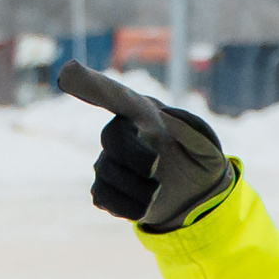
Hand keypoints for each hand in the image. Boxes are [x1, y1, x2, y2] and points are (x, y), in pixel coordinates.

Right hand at [59, 62, 232, 231]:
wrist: (194, 198)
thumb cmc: (201, 163)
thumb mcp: (210, 149)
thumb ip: (192, 131)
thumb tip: (164, 117)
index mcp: (145, 114)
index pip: (114, 94)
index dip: (89, 83)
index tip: (68, 71)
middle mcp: (122, 132)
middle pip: (111, 137)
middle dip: (134, 156)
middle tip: (156, 169)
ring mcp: (109, 161)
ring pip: (108, 173)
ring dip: (139, 188)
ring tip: (159, 192)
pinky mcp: (104, 189)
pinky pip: (104, 198)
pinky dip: (129, 206)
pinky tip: (147, 204)